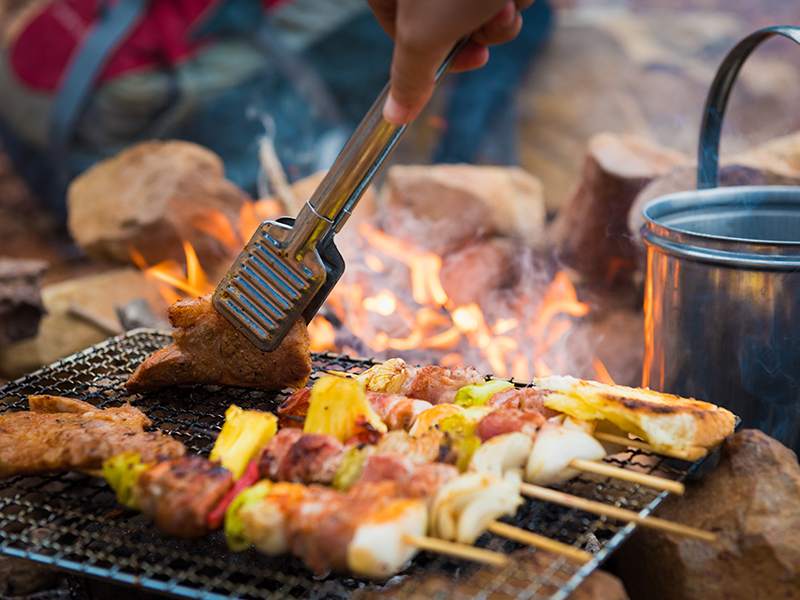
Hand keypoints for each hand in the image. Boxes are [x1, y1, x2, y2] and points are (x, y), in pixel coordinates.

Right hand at [366, 0, 533, 124]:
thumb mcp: (424, 34)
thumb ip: (409, 78)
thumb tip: (393, 119)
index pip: (407, 36)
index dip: (442, 56)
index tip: (472, 59)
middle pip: (452, 24)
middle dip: (481, 28)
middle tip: (489, 14)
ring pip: (486, 4)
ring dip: (504, 8)